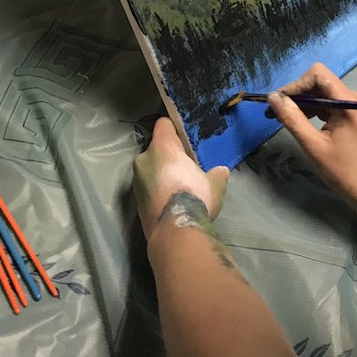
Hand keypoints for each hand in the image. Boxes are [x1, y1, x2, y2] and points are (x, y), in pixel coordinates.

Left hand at [133, 117, 229, 240]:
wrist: (175, 231)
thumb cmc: (194, 196)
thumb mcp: (215, 184)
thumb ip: (217, 173)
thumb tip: (221, 171)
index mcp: (162, 146)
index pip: (163, 124)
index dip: (174, 129)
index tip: (184, 138)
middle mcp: (144, 158)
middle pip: (156, 148)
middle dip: (169, 155)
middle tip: (185, 165)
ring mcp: (136, 180)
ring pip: (150, 168)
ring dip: (161, 173)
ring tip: (178, 186)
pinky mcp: (135, 200)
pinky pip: (147, 186)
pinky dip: (156, 189)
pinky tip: (170, 200)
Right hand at [267, 63, 356, 212]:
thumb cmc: (344, 171)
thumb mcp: (313, 146)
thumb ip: (292, 119)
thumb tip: (273, 97)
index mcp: (347, 101)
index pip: (317, 74)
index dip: (296, 85)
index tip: (280, 103)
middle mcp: (351, 97)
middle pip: (318, 83)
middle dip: (296, 95)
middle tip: (274, 113)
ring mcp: (351, 106)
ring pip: (320, 93)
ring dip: (301, 104)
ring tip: (282, 119)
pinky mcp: (349, 115)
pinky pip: (326, 105)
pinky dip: (311, 111)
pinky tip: (299, 123)